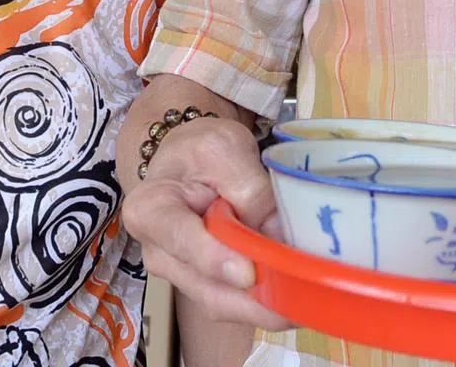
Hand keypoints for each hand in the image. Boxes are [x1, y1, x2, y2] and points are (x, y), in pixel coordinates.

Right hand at [121, 116, 291, 330]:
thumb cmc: (200, 151)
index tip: (247, 274)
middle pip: (204, 286)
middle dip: (250, 301)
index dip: (213, 259)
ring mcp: (181, 274)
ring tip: (305, 301)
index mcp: (150, 210)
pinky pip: (234, 302)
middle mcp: (158, 252)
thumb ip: (249, 188)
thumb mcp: (224, 148)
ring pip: (223, 302)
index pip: (180, 239)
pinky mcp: (205, 284)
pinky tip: (295, 297)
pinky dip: (264, 304)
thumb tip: (281, 233)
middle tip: (294, 302)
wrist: (190, 162)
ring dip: (263, 308)